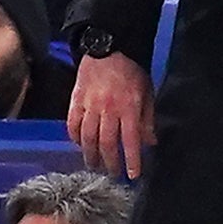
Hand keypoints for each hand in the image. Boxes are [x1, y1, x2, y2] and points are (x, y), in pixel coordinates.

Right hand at [68, 50, 154, 180]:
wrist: (109, 48)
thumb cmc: (132, 71)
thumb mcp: (147, 93)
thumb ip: (148, 119)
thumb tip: (150, 142)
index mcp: (129, 107)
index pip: (130, 140)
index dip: (131, 160)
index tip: (132, 175)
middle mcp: (108, 109)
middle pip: (107, 143)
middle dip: (110, 163)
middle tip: (112, 174)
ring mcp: (90, 105)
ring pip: (88, 137)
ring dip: (90, 155)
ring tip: (94, 165)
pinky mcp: (76, 100)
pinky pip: (72, 124)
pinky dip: (74, 137)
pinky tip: (78, 145)